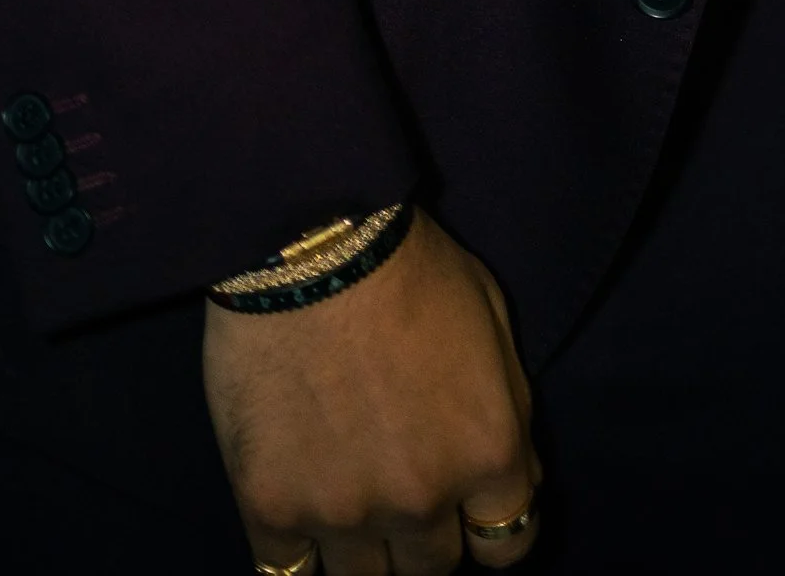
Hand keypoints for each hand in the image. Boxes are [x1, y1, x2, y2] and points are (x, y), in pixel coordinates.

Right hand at [204, 211, 541, 575]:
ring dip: (365, 553)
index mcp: (489, 453)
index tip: (468, 513)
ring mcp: (344, 514)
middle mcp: (424, 500)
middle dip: (427, 537)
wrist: (313, 241)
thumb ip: (509, 413)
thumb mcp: (494, 323)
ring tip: (350, 503)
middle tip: (402, 493)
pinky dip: (297, 553)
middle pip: (433, 570)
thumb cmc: (411, 264)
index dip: (488, 528)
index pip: (508, 546)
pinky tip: (300, 512)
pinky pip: (287, 574)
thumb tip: (513, 483)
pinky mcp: (272, 510)